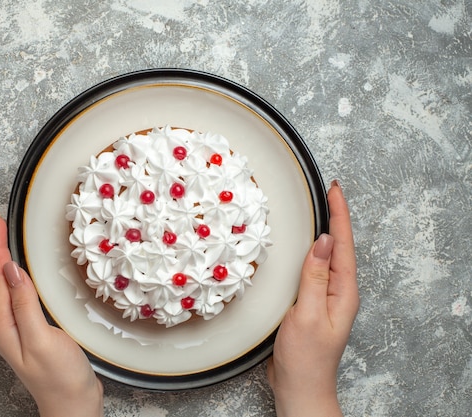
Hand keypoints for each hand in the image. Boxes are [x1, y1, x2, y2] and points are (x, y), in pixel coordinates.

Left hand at [0, 212, 102, 416]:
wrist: (74, 404)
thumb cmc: (59, 377)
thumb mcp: (41, 338)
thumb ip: (24, 304)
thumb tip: (11, 270)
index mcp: (4, 325)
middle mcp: (7, 324)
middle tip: (0, 222)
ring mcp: (20, 327)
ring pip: (9, 285)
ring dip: (8, 259)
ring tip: (8, 238)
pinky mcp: (34, 328)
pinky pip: (23, 294)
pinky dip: (23, 276)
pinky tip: (28, 271)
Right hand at [266, 181, 358, 416]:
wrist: (299, 386)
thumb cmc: (306, 357)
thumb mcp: (308, 314)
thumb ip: (314, 277)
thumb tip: (323, 241)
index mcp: (343, 291)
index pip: (343, 245)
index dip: (339, 215)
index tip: (334, 190)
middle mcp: (337, 291)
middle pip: (338, 246)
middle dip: (335, 216)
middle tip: (328, 190)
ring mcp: (324, 296)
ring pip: (326, 256)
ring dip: (324, 231)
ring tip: (319, 209)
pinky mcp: (310, 302)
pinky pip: (312, 269)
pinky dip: (308, 251)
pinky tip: (302, 247)